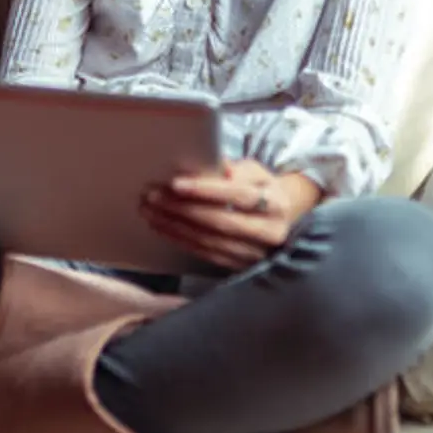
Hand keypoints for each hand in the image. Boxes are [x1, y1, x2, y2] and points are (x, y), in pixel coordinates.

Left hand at [141, 159, 321, 270]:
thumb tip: (213, 165)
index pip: (239, 195)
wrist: (281, 220)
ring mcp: (254, 254)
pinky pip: (205, 254)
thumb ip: (235, 169)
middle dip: (183, 209)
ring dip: (175, 226)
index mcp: (276, 204)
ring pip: (210, 241)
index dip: (206, 190)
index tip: (176, 183)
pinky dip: (181, 240)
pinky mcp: (240, 267)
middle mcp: (269, 233)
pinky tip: (163, 227)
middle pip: (221, 221)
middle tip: (153, 196)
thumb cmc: (262, 190)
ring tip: (151, 210)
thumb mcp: (256, 173)